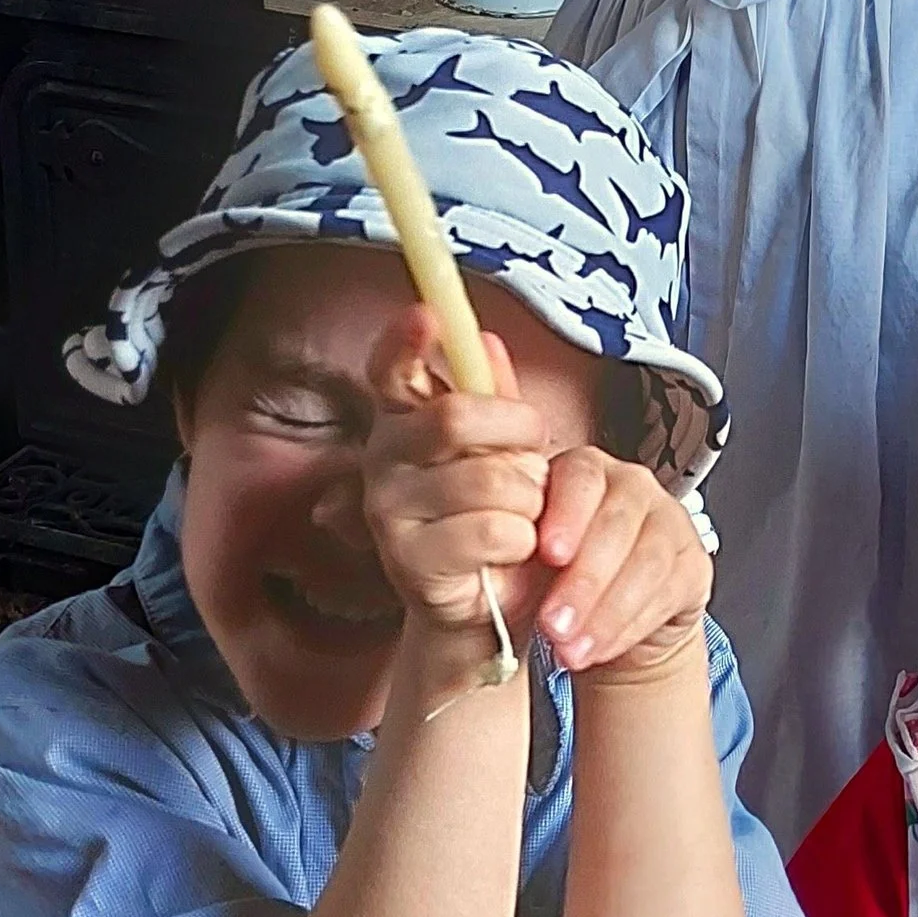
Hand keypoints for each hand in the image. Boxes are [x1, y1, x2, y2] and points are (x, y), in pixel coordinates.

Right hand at [360, 310, 548, 644]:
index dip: (404, 341)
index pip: (390, 369)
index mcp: (402, 419)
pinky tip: (510, 550)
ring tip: (524, 515)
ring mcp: (388, 510)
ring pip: (487, 479)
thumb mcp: (504, 448)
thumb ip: (493, 396)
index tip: (427, 313)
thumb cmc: (499, 514)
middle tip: (535, 454)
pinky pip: (491, 530)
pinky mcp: (408, 561)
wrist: (493, 603)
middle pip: (454, 418)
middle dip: (517, 433)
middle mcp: (382, 458)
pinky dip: (521, 539)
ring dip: (528, 498)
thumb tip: (486, 339)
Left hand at [531, 450, 711, 681]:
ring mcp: (670, 521)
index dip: (567, 514)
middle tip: (552, 625)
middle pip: (616, 524)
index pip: (581, 478)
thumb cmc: (556, 579)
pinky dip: (629, 627)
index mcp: (584, 471)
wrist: (605, 619)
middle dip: (584, 581)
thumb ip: (514, 554)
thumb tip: (492, 567)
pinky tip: (599, 650)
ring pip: (647, 562)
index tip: (547, 554)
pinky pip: (668, 593)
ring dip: (606, 613)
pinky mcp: (694, 563)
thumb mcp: (528, 563)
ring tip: (570, 651)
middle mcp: (633, 486)